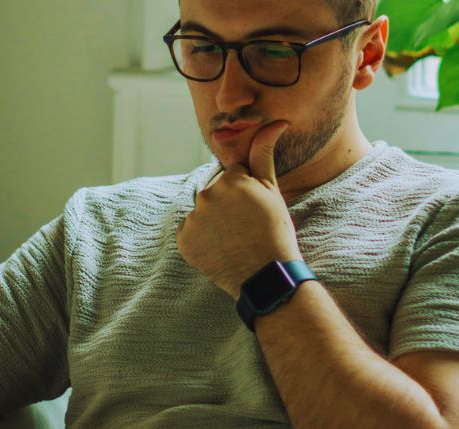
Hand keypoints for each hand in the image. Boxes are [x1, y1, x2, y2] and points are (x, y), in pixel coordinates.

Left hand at [177, 121, 302, 299]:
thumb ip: (264, 154)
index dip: (246, 194)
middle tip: (245, 228)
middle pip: (216, 193)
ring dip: (214, 223)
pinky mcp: (184, 240)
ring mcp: (194, 219)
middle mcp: (207, 195)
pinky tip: (220, 250)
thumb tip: (275, 122)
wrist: (266, 276)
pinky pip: (191, 233)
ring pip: (203, 212)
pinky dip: (202, 240)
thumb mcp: (273, 191)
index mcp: (231, 179)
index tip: (255, 212)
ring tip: (233, 240)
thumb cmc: (275, 232)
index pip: (233, 176)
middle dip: (228, 206)